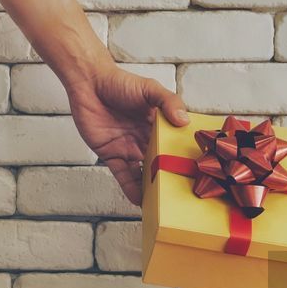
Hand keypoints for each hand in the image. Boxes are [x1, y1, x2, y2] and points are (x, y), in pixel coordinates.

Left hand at [62, 62, 188, 203]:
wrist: (88, 83)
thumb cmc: (120, 83)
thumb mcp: (150, 89)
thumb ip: (169, 102)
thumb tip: (184, 121)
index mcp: (160, 126)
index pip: (175, 146)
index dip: (185, 158)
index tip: (198, 172)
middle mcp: (146, 140)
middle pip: (161, 163)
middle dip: (171, 178)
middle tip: (185, 195)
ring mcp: (129, 149)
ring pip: (144, 174)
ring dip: (152, 188)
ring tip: (164, 204)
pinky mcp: (111, 155)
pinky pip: (123, 176)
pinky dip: (130, 189)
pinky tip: (139, 202)